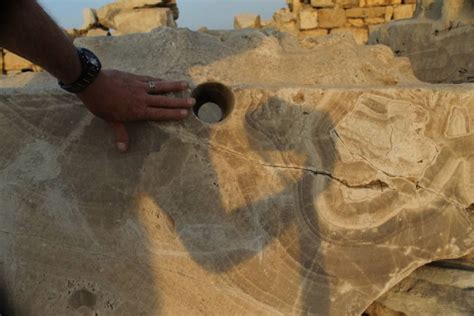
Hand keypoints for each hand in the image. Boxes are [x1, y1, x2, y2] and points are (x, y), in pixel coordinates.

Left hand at [77, 69, 194, 151]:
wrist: (92, 84)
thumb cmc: (101, 104)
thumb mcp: (111, 121)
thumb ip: (120, 134)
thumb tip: (123, 149)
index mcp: (138, 111)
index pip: (160, 114)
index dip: (173, 113)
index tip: (185, 113)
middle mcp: (142, 99)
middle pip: (165, 101)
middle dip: (179, 102)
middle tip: (192, 101)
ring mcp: (140, 87)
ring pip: (161, 87)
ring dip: (174, 86)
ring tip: (186, 85)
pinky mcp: (135, 78)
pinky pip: (150, 79)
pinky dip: (159, 80)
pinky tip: (165, 80)